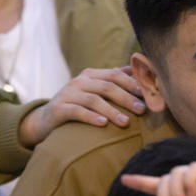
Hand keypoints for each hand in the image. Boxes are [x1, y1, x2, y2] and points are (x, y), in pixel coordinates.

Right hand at [19, 66, 145, 147]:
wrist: (47, 118)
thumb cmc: (79, 104)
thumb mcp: (96, 90)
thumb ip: (115, 81)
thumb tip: (140, 71)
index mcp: (91, 75)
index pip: (115, 75)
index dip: (133, 83)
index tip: (148, 94)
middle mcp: (79, 81)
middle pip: (107, 86)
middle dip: (126, 97)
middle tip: (142, 110)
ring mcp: (68, 94)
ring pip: (93, 99)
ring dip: (112, 111)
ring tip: (126, 122)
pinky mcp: (59, 108)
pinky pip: (77, 111)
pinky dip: (91, 117)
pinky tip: (103, 124)